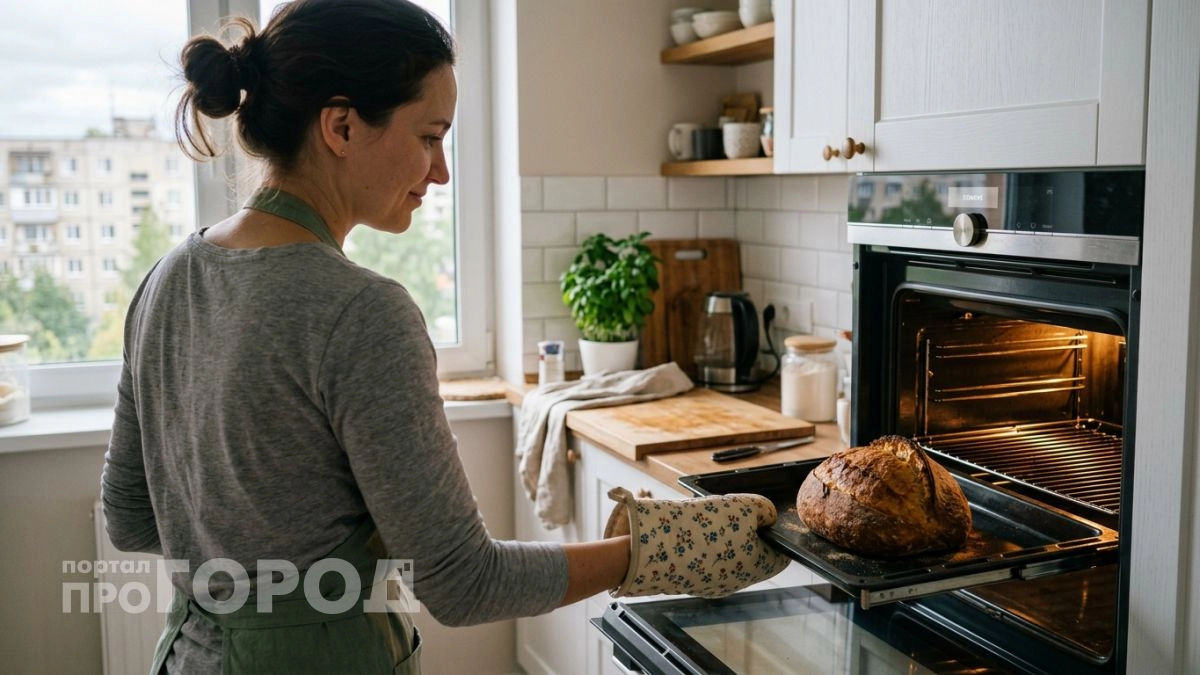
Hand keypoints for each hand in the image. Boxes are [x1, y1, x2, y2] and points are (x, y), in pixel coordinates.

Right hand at [603, 487, 788, 597]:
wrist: (653, 547)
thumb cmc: (704, 527)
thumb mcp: (743, 505)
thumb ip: (764, 508)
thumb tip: (768, 516)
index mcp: (758, 567)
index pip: (781, 555)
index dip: (776, 533)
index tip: (763, 516)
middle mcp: (737, 582)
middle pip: (752, 555)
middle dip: (744, 532)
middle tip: (730, 512)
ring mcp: (711, 585)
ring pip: (725, 556)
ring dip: (721, 537)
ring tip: (705, 519)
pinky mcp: (689, 581)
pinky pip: (703, 561)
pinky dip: (700, 546)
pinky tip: (688, 531)